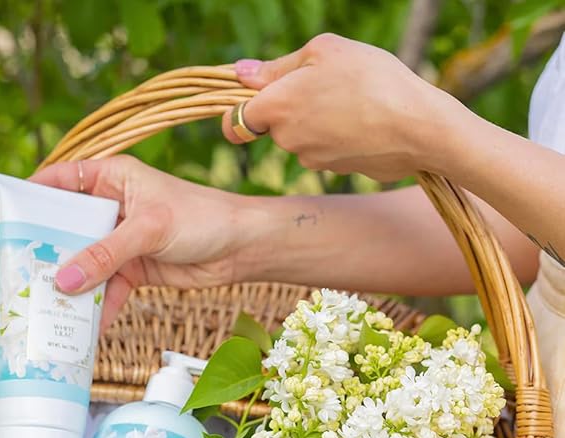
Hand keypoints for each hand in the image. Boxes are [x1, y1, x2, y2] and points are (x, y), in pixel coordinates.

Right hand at [0, 156, 254, 326]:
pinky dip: (98, 306)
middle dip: (46, 251)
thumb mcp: (148, 230)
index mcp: (113, 177)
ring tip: (46, 308)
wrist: (241, 248)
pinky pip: (107, 288)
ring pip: (85, 263)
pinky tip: (86, 327)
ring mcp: (122, 240)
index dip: (28, 196)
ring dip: (70, 286)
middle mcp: (113, 207)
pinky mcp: (134, 268)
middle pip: (67, 228)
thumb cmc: (201, 218)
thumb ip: (104, 254)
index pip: (61, 182)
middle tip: (18, 273)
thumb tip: (62, 281)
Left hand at [222, 33, 455, 180]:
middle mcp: (287, 139)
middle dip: (290, 108)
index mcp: (276, 107)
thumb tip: (240, 74)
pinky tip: (362, 121)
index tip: (248, 104)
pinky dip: (336, 137)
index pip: (234, 123)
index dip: (235, 114)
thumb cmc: (372, 79)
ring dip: (316, 121)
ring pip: (301, 138)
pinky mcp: (333, 171)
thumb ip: (277, 67)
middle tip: (325, 84)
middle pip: (274, 126)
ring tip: (351, 101)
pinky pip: (324, 150)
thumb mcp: (325, 51)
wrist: (417, 127)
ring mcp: (310, 159)